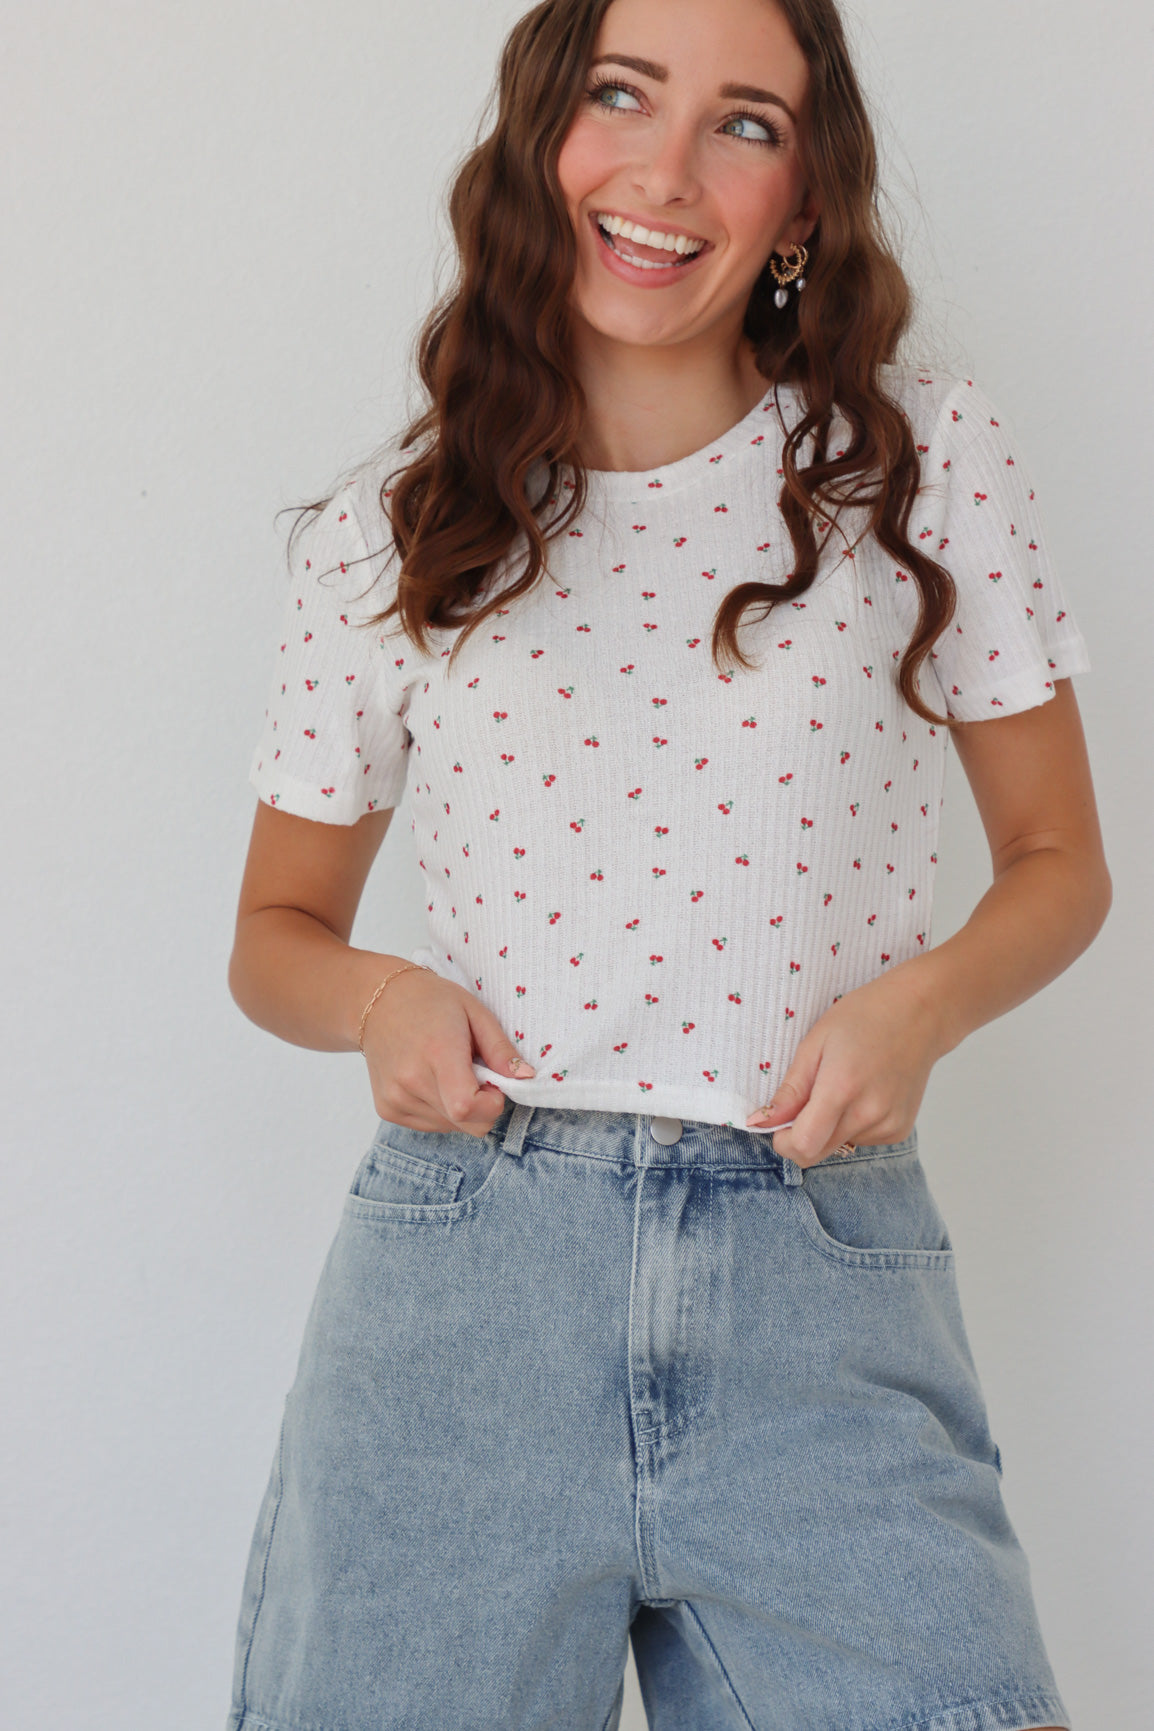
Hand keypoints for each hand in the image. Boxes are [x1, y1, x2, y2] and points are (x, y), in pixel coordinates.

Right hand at [361, 968, 535, 1137]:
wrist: (377, 1001)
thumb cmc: (430, 1001)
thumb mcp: (474, 1012)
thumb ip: (501, 1049)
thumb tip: (526, 1078)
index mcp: (437, 1053)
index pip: (467, 1107)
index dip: (491, 1104)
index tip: (493, 1083)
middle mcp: (411, 1081)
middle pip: (466, 1124)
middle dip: (482, 1108)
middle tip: (474, 1074)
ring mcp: (395, 1098)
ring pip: (451, 1128)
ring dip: (461, 1108)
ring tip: (447, 1072)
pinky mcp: (387, 1109)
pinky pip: (431, 1125)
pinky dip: (441, 1110)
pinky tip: (431, 1081)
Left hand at [745, 963, 947, 1166]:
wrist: (919, 1013)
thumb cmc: (864, 1017)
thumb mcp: (815, 1042)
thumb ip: (790, 1089)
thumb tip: (760, 1121)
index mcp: (841, 1088)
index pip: (803, 1146)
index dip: (782, 1141)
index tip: (777, 1123)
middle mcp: (868, 1114)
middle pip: (817, 1153)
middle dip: (800, 1136)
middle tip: (803, 1102)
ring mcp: (888, 1125)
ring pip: (837, 1146)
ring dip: (827, 1127)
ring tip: (842, 1086)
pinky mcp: (899, 1130)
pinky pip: (860, 1140)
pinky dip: (851, 1124)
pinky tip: (862, 1093)